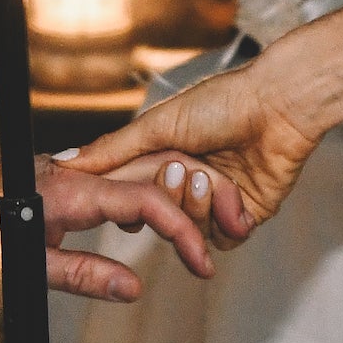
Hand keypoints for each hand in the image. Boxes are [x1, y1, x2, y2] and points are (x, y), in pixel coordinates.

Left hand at [0, 154, 223, 303]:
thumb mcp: (24, 266)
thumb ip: (82, 275)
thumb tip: (131, 288)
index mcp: (73, 191)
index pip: (145, 199)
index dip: (181, 231)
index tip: (201, 262)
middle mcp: (82, 172)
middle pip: (158, 175)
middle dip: (198, 206)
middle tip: (220, 244)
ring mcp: (80, 170)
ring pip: (146, 171)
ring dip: (181, 199)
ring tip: (201, 238)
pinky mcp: (76, 176)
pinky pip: (126, 177)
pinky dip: (155, 197)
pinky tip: (160, 221)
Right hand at [54, 59, 314, 241]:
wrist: (278, 106)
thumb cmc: (221, 102)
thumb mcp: (157, 124)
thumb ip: (112, 151)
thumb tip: (63, 165)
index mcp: (163, 159)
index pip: (132, 197)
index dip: (130, 202)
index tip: (131, 192)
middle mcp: (187, 182)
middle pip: (161, 219)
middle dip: (171, 196)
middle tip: (184, 167)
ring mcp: (216, 201)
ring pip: (192, 232)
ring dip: (201, 204)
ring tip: (215, 174)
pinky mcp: (245, 214)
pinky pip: (225, 239)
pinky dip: (228, 219)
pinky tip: (234, 193)